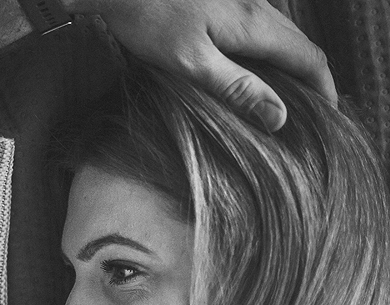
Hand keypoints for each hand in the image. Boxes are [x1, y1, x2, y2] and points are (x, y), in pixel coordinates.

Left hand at [76, 0, 335, 130]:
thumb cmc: (149, 18)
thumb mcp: (190, 61)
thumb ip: (235, 87)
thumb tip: (278, 116)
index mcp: (255, 25)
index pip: (309, 59)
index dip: (324, 90)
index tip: (328, 119)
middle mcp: (257, 8)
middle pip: (300, 45)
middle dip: (312, 80)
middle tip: (310, 116)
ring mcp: (241, 1)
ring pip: (281, 36)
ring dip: (290, 67)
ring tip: (284, 100)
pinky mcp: (223, 2)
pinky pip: (260, 30)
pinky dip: (268, 54)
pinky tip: (250, 71)